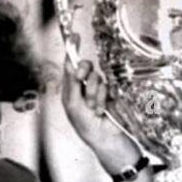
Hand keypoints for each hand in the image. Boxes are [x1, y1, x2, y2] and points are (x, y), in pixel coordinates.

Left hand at [61, 43, 140, 174]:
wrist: (112, 144)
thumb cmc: (90, 131)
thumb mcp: (75, 108)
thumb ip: (72, 85)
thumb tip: (70, 64)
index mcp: (70, 94)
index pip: (70, 68)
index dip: (72, 52)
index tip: (75, 37)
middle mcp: (83, 90)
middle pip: (85, 68)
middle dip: (86, 77)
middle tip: (85, 83)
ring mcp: (98, 92)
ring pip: (97, 77)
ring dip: (96, 93)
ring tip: (96, 109)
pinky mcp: (112, 95)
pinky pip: (108, 85)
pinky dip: (105, 96)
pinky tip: (104, 108)